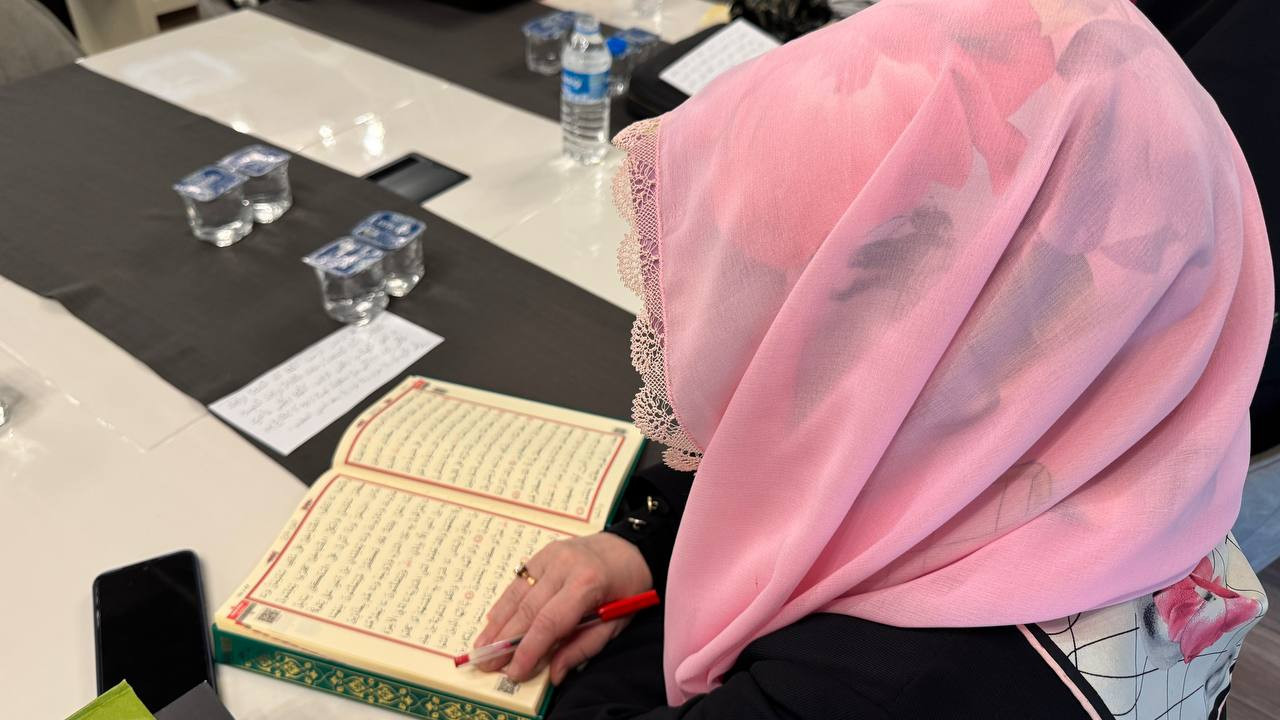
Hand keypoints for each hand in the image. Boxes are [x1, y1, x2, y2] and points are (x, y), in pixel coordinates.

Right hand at [474, 532, 651, 683]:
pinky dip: (504, 603)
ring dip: (498, 623)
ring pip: (517, 594)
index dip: (529, 649)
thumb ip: (584, 646)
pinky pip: (518, 582)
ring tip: (482, 647)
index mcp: (588, 583)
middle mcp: (564, 565)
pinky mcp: (542, 553)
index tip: (514, 671)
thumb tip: (555, 674)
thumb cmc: (627, 586)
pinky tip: (493, 622)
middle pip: (527, 608)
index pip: (549, 621)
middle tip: (489, 664)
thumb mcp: (616, 621)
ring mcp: (550, 555)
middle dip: (506, 640)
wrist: (629, 547)